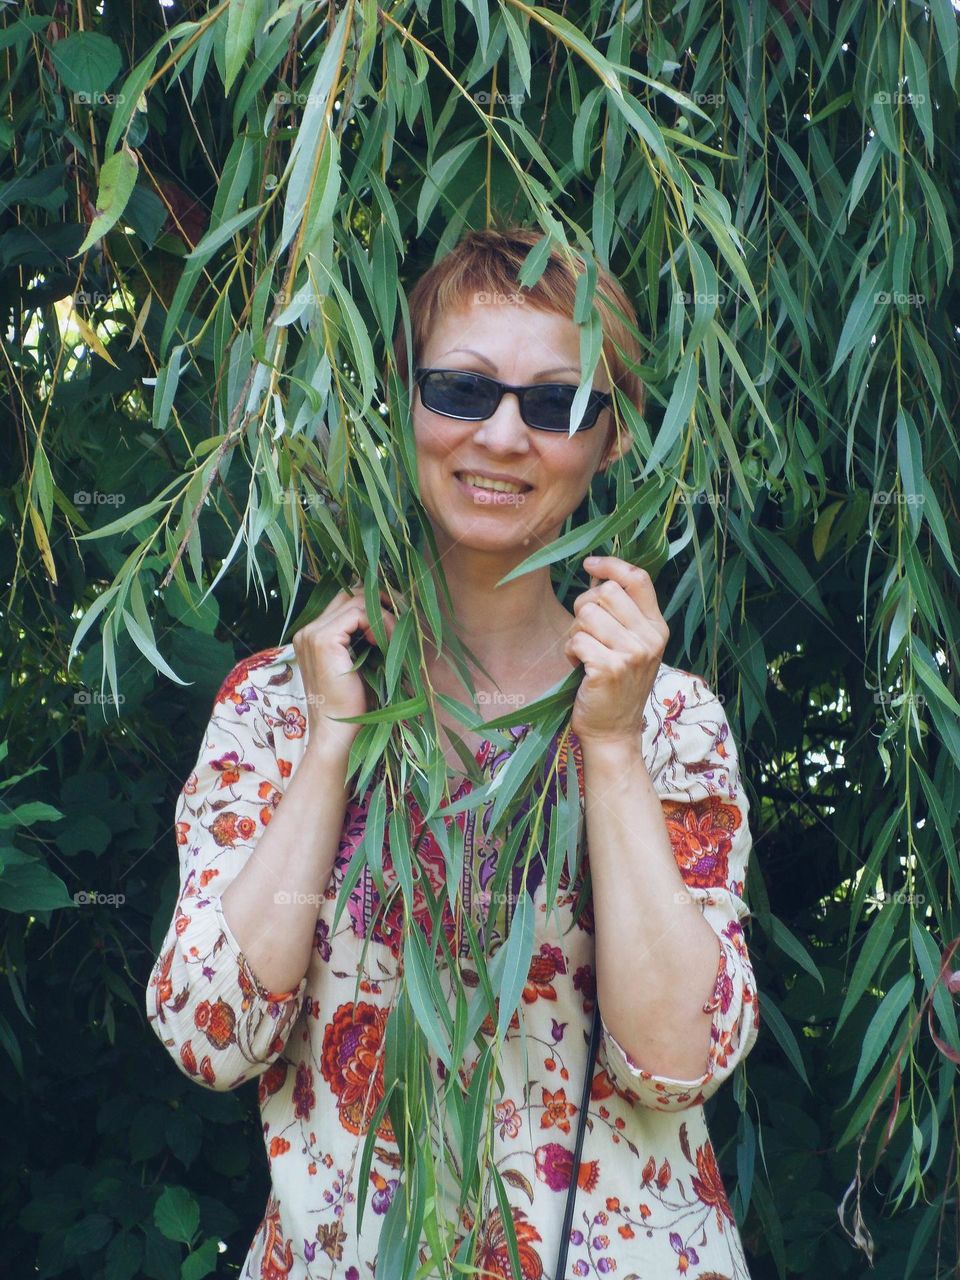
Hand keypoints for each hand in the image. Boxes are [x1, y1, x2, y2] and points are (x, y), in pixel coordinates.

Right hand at [292, 580, 398, 752]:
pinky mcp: (323, 640)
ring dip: (382, 615)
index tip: (395, 624)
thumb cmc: (353, 704)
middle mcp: (307, 631)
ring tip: (394, 639)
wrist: (339, 732)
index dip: (373, 606)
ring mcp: (312, 634)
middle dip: (379, 602)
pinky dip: (379, 622)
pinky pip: (358, 613)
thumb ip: (365, 638)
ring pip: (355, 601)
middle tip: (402, 619)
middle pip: (348, 595)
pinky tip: (384, 644)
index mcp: (312, 636)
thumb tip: (391, 612)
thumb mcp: (360, 662)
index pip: (345, 603)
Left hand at [562, 555, 668, 745]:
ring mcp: (632, 654)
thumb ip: (622, 614)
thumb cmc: (617, 686)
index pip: (638, 579)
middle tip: (585, 633)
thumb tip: (597, 575)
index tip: (589, 564)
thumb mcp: (632, 646)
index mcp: (658, 628)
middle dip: (583, 608)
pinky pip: (576, 640)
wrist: (614, 732)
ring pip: (586, 614)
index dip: (611, 565)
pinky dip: (571, 652)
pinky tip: (580, 667)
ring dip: (575, 633)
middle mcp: (650, 638)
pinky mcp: (609, 669)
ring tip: (584, 654)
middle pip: (604, 593)